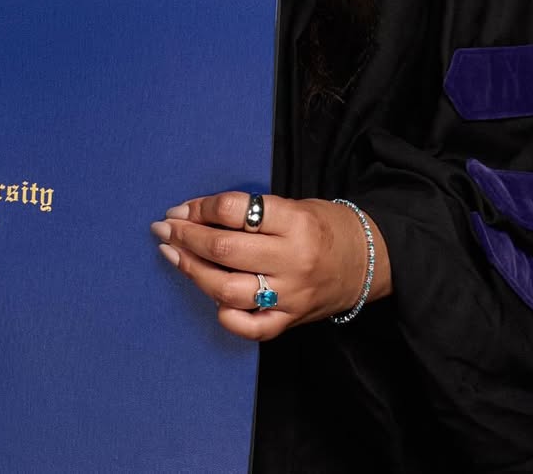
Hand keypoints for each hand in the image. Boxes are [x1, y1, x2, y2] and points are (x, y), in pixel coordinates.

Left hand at [150, 191, 389, 339]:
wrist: (368, 262)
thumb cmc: (324, 226)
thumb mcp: (294, 205)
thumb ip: (251, 212)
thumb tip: (195, 213)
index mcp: (295, 221)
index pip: (236, 210)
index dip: (200, 208)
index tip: (180, 208)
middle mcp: (292, 258)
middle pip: (225, 249)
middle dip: (187, 236)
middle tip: (164, 228)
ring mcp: (291, 294)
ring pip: (229, 289)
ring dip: (193, 271)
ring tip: (173, 255)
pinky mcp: (291, 319)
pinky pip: (252, 327)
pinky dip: (226, 316)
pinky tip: (210, 298)